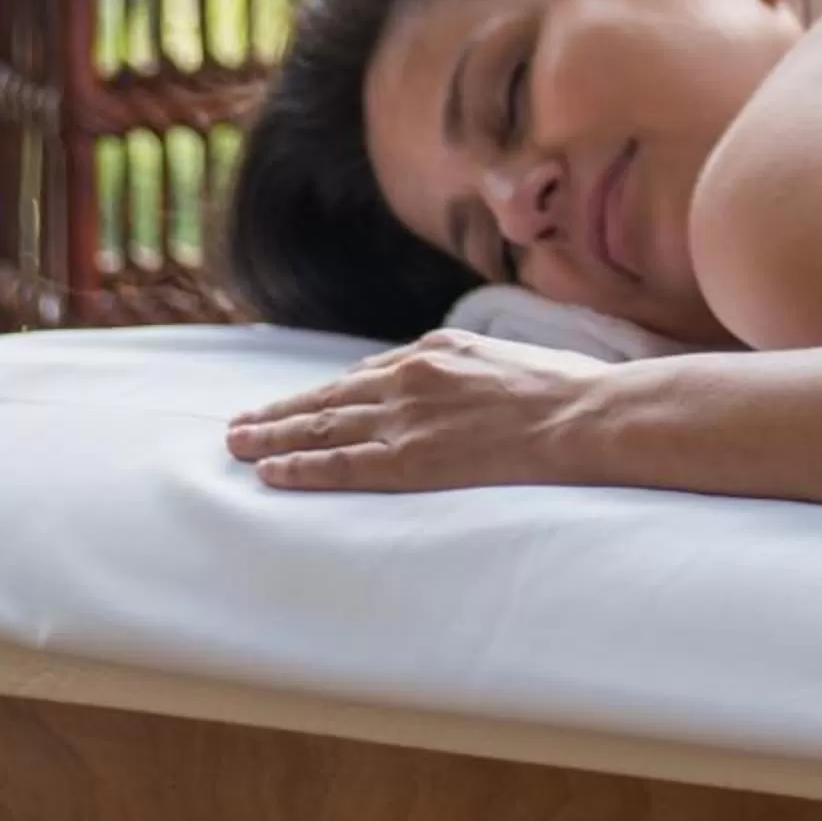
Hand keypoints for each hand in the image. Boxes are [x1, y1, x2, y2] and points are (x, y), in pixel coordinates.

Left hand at [225, 330, 613, 494]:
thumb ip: (475, 367)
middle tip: (240, 422)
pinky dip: (299, 466)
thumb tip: (470, 381)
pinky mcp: (408, 459)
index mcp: (439, 350)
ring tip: (238, 444)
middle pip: (330, 398)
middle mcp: (411, 378)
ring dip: (274, 435)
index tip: (301, 404)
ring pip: (322, 428)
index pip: (368, 375)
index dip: (327, 393)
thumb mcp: (513, 357)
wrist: (583, 415)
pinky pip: (339, 464)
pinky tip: (269, 470)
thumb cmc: (567, 389)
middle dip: (282, 411)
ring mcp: (407, 418)